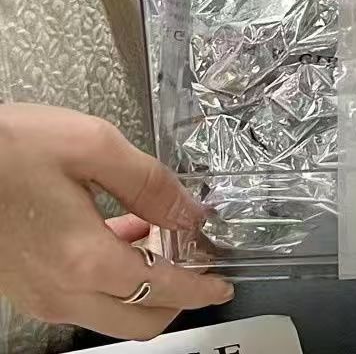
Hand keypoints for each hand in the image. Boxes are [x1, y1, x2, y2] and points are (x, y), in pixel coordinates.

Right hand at [0, 104, 233, 339]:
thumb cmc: (11, 147)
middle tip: (198, 256)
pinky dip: (114, 278)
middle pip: (138, 320)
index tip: (223, 285)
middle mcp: (60, 291)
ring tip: (165, 235)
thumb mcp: (93, 146)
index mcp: (83, 260)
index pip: (161, 291)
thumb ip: (150, 183)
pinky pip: (83, 297)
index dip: (200, 291)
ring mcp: (39, 294)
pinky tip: (124, 233)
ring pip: (111, 311)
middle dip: (178, 295)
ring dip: (146, 284)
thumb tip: (191, 211)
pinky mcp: (25, 286)